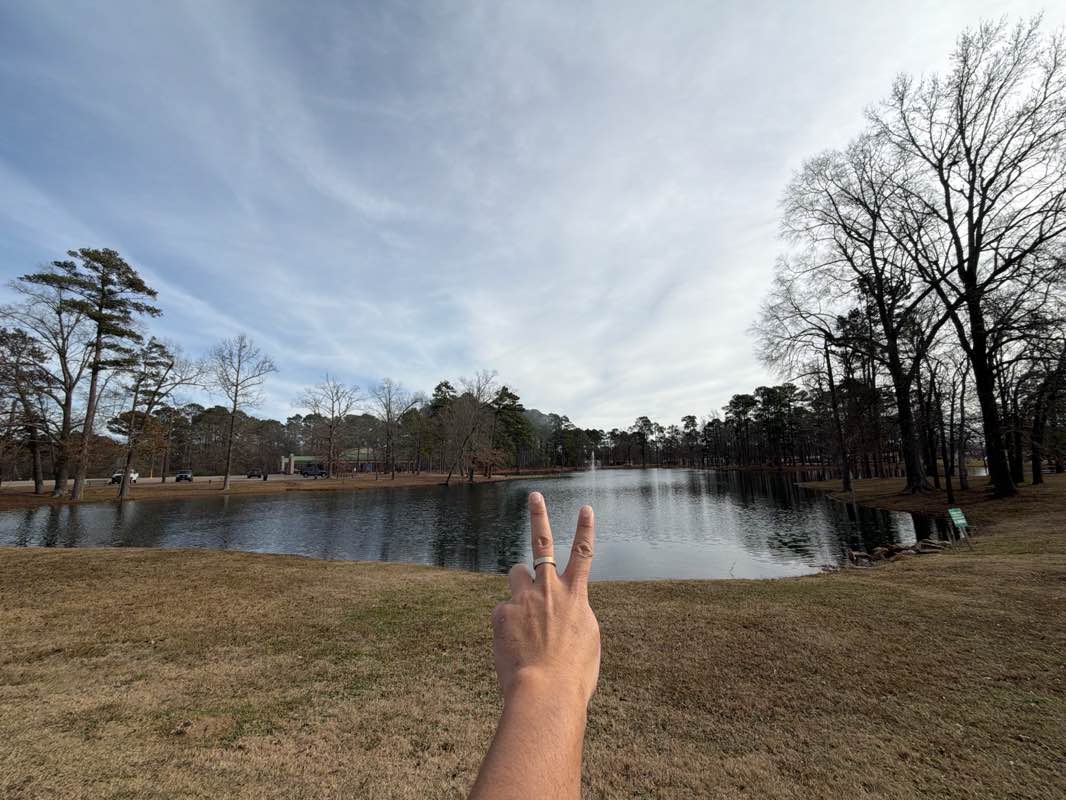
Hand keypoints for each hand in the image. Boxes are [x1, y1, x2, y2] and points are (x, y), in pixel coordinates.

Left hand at [491, 492, 599, 706]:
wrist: (545, 691)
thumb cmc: (573, 674)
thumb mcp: (586, 640)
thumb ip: (574, 615)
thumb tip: (561, 607)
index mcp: (576, 596)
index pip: (583, 554)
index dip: (585, 529)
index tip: (585, 507)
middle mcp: (549, 589)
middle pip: (542, 544)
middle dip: (539, 517)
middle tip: (535, 497)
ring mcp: (524, 598)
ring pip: (516, 575)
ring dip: (519, 585)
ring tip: (525, 615)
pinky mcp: (502, 613)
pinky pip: (504, 612)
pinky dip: (509, 626)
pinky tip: (514, 648)